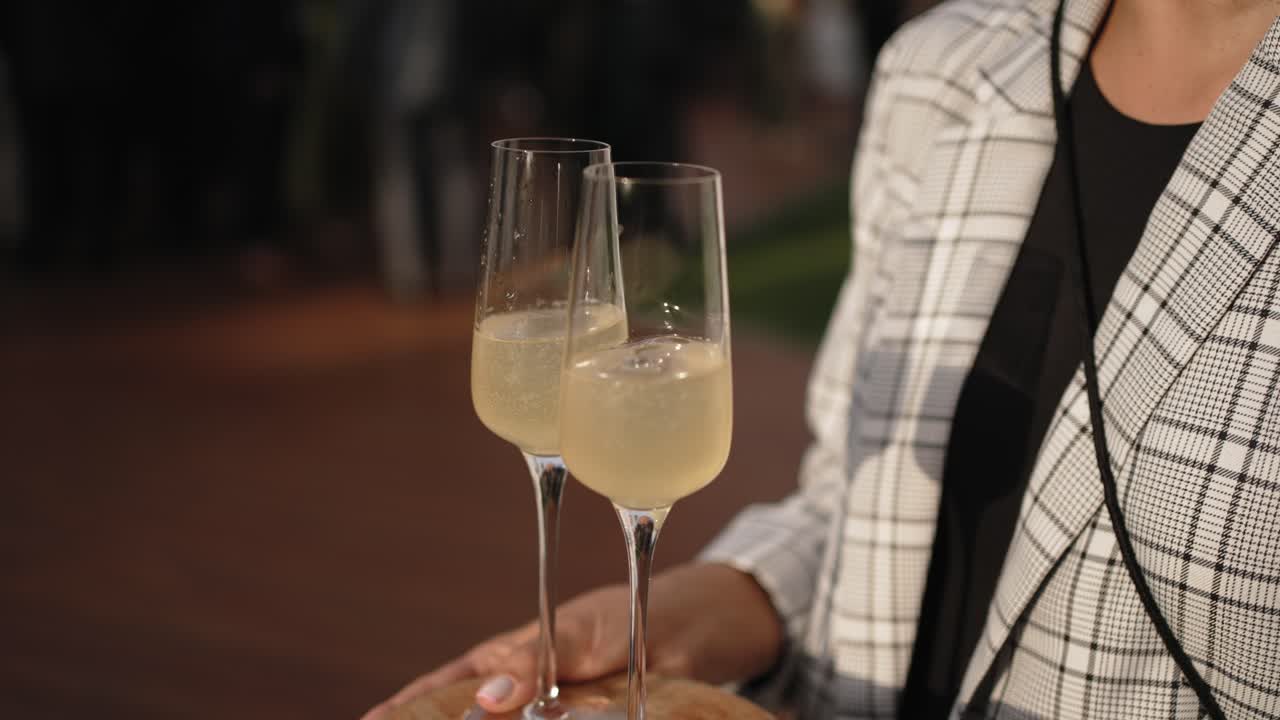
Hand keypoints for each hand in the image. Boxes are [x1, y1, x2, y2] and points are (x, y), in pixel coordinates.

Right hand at [361, 562, 782, 717]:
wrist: (698, 630)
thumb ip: (534, 662)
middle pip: (468, 716)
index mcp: (510, 660)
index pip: (443, 686)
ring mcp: (556, 717)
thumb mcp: (577, 631)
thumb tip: (488, 698)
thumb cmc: (630, 616)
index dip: (406, 707)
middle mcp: (524, 696)